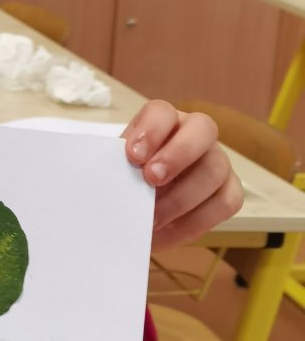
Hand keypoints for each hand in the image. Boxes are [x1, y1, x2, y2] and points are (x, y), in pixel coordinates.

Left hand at [123, 100, 242, 251]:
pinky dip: (196, 219)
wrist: (138, 218)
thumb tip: (112, 181)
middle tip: (151, 180)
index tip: (132, 156)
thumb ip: (117, 170)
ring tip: (152, 217)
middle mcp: (195, 136)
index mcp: (163, 123)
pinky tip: (170, 229)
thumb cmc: (127, 188)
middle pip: (203, 128)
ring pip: (215, 168)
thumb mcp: (116, 176)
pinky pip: (226, 202)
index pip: (162, 112)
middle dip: (178, 154)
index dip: (150, 130)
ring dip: (181, 197)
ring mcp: (217, 162)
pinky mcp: (229, 192)